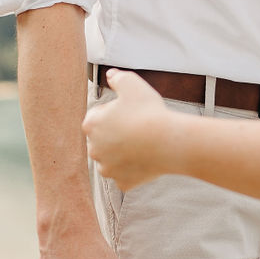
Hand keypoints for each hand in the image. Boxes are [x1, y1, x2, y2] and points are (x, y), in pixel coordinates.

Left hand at [82, 69, 177, 189]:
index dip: (113, 111)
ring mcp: (108, 169)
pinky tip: (146, 159)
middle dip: (115, 134)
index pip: (96, 116)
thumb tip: (111, 75)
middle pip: (103, 139)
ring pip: (112, 159)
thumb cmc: (149, 111)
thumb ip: (117, 77)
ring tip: (143, 143)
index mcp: (91, 125)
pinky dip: (134, 169)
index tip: (129, 111)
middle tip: (137, 126)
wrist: (168, 141)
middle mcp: (94, 149)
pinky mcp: (123, 182)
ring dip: (123, 153)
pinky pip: (126, 175)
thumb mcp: (132, 83)